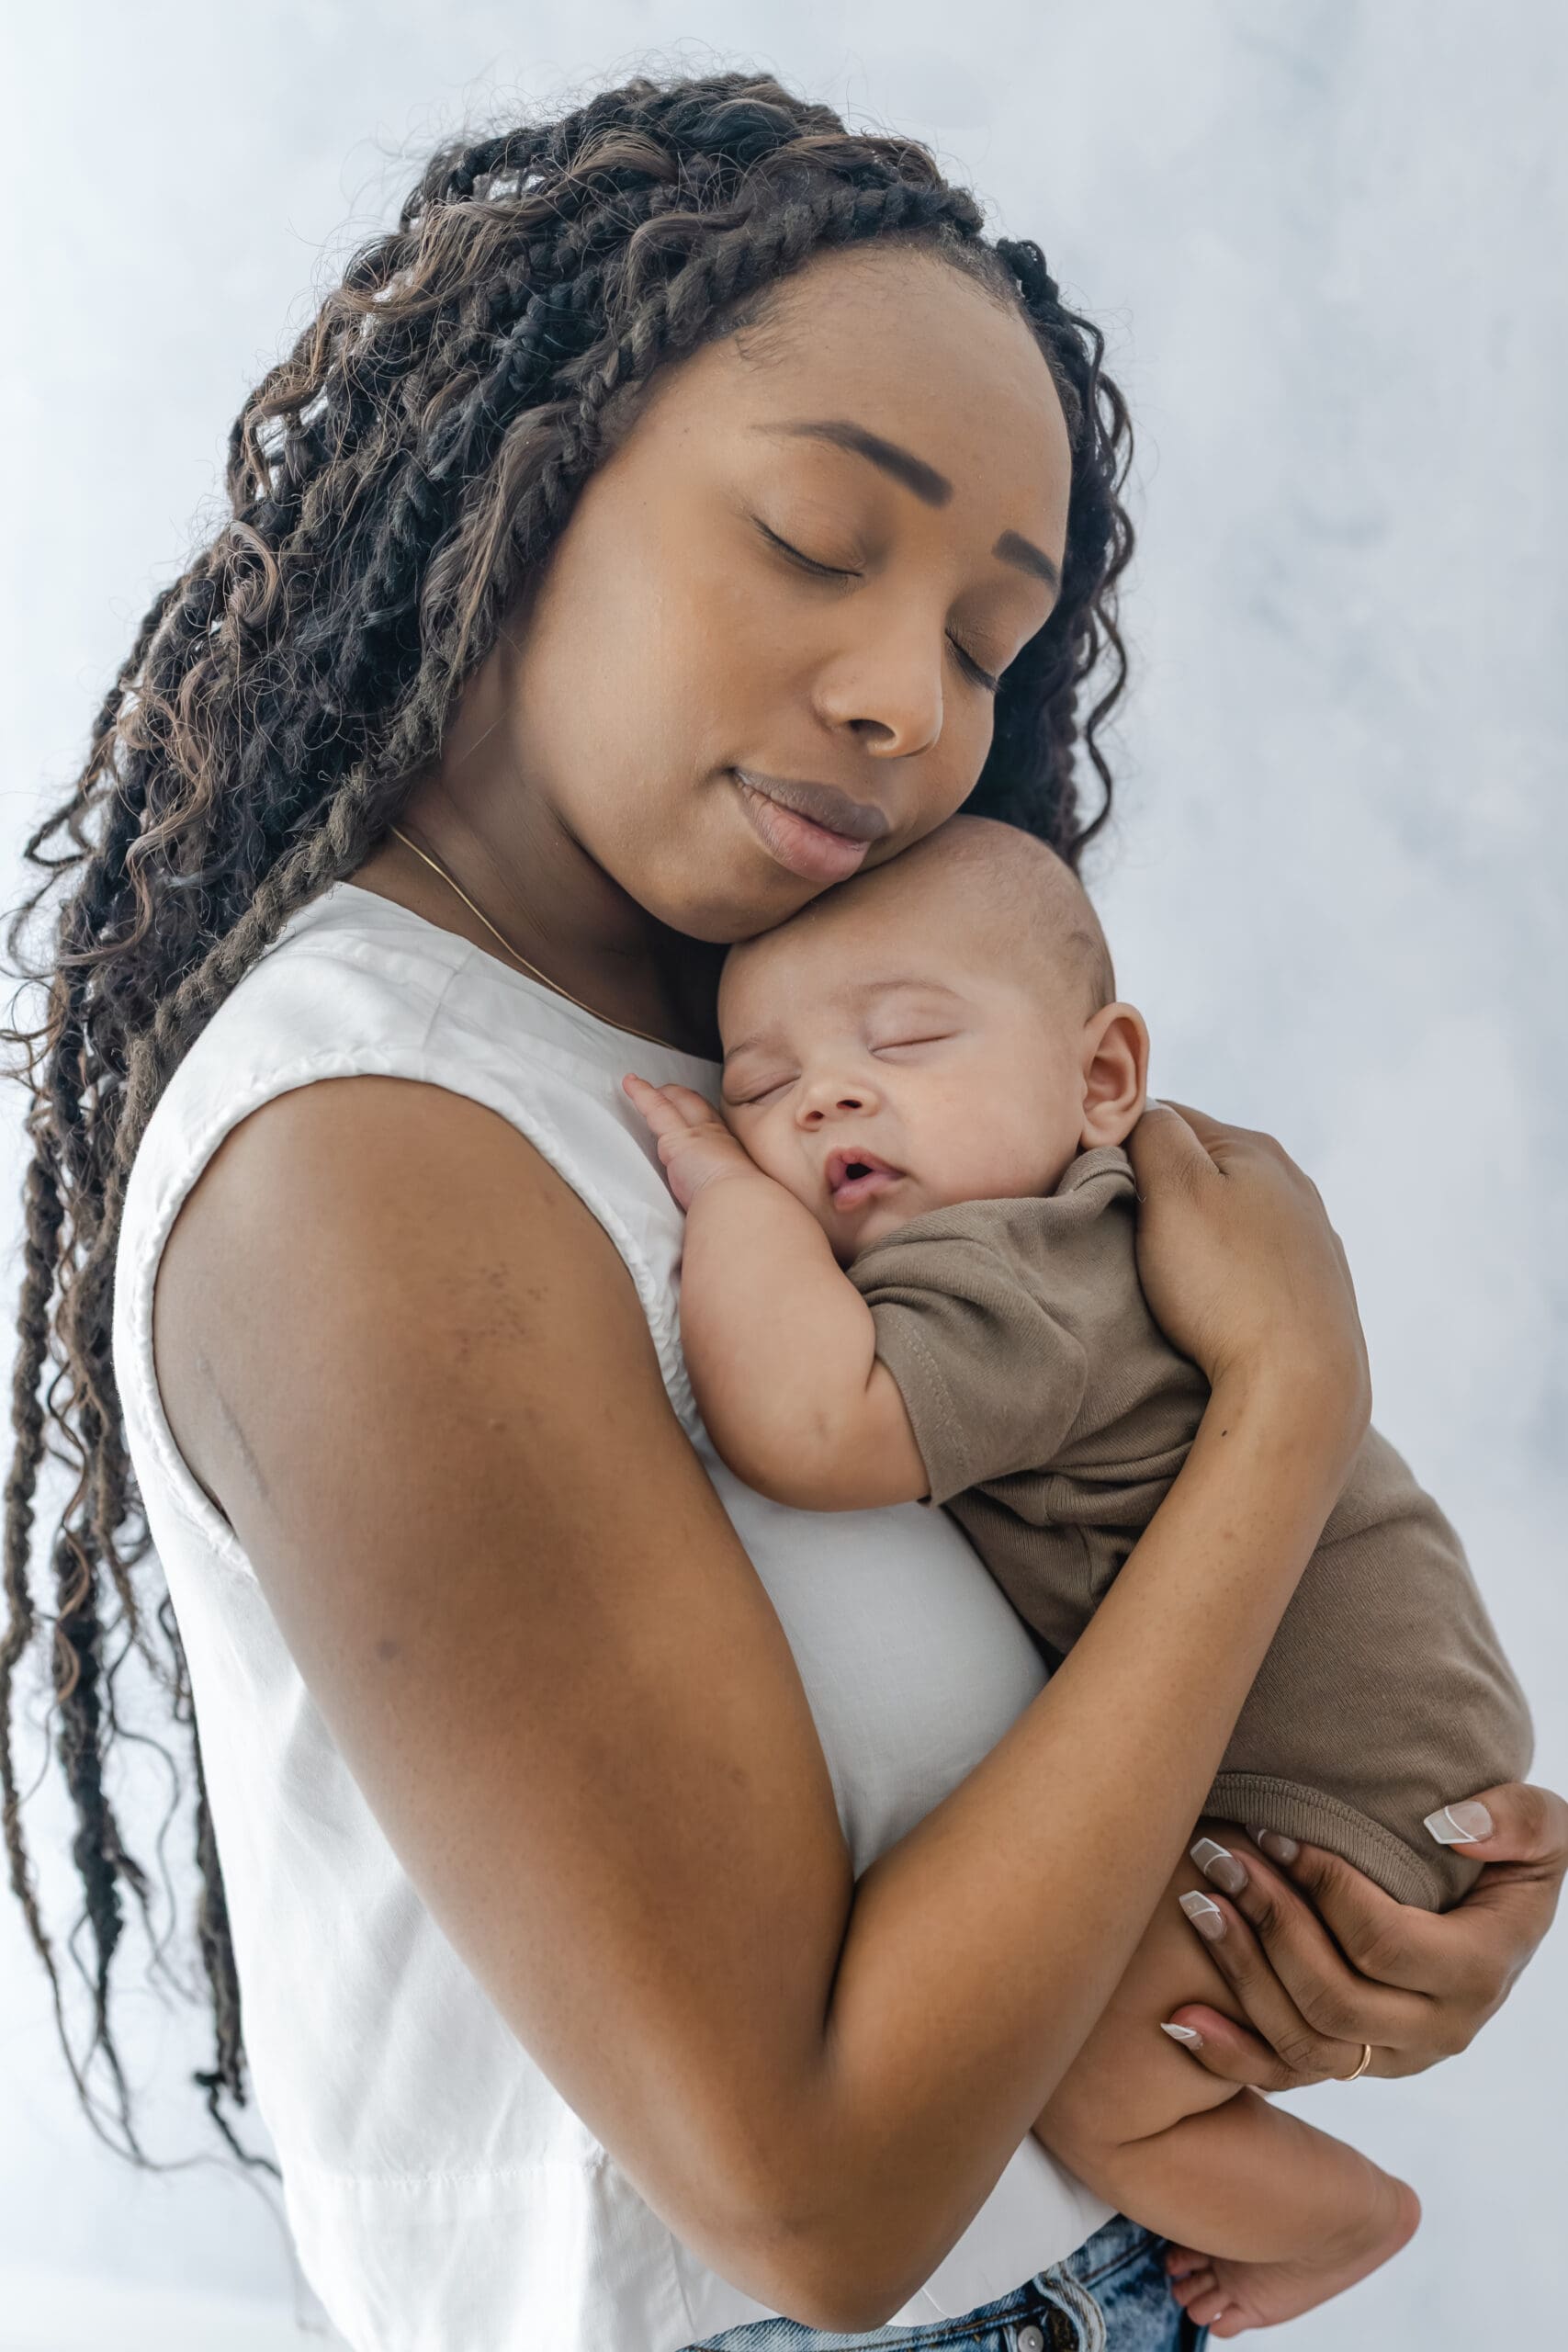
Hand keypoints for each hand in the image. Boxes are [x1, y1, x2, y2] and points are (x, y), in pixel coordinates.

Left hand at [623, 1074, 756, 1211]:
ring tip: (644, 1087)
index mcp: (731, 1152)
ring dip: (663, 1093)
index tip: (694, 1114)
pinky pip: (656, 1108)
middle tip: (669, 1093)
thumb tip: (724, 1207)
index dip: (702, 1116)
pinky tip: (629, 1083)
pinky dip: (641, 1093)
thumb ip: (726, 1195)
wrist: (741, 1206)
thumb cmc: (741, 1209)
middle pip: (698, 1106)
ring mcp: (698, 1134)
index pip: (714, 1126)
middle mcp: (717, 1136)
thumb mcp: (737, 1197)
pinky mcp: (678, 1139)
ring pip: (678, 1103)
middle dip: (683, 1098)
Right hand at [1126, 1099, 1370, 1466]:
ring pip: (1229, 1218)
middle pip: (1202, 1169)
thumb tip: (1145, 1111)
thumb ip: (1154, 1133)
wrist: (1299, 1387)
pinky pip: (1252, 1264)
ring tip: (1164, 1275)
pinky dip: (1224, 1273)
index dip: (1122, 1144)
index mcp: (1256, 1149)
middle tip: (1121, 1232)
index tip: (1093, 1184)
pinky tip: (1210, 1303)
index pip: (1168, 1117)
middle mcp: (1293, 1187)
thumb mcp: (1173, 1189)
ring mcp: (1310, 1242)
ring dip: (1194, 1235)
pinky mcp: (1315, 1295)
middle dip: (1159, 1190)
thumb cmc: (1225, 1287)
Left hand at [1161, 1781, 1567, 2085]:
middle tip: (1217, 1855)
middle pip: (1333, 1997)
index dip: (1321, 1887)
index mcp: (1478, 1972)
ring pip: (1304, 2041)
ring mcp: (1392, 2058)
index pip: (1383, 1943)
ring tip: (1196, 1902)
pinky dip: (1230, 2055)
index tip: (1272, 1831)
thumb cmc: (1507, 1857)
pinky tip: (1178, 2020)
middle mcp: (1437, 2031)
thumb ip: (1519, 1820)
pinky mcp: (1354, 2066)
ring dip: (1240, 1973)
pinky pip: (1286, 2078)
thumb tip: (1450, 1826)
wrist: (1493, 1914)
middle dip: (1267, 1922)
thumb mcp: (1546, 1830)